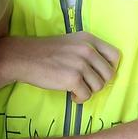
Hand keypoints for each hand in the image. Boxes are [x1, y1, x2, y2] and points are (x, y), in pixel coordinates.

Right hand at [3, 32, 119, 102]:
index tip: (97, 74)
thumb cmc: (44, 53)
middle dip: (98, 84)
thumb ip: (87, 51)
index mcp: (89, 39)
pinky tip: (70, 94)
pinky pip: (86, 95)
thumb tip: (101, 70)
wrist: (22, 58)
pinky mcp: (72, 79)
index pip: (115, 56)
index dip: (109, 69)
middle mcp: (87, 50)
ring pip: (98, 87)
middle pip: (109, 74)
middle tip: (84, 85)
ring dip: (88, 92)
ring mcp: (80, 64)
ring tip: (75, 89)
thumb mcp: (70, 43)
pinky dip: (79, 99)